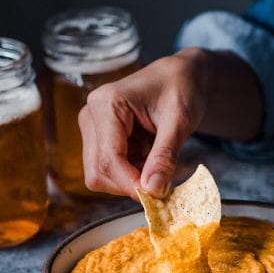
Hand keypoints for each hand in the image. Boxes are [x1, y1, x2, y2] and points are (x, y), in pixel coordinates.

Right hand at [78, 48, 209, 198]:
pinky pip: (108, 167)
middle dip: (129, 184)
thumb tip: (153, 191)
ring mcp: (93, 126)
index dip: (131, 183)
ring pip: (100, 173)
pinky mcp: (99, 135)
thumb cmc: (181, 88)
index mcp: (107, 104)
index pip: (109, 158)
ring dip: (130, 178)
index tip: (157, 197)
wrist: (181, 75)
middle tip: (161, 185)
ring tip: (158, 164)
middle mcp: (91, 114)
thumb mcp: (179, 121)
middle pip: (99, 170)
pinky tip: (149, 158)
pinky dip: (130, 172)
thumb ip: (165, 156)